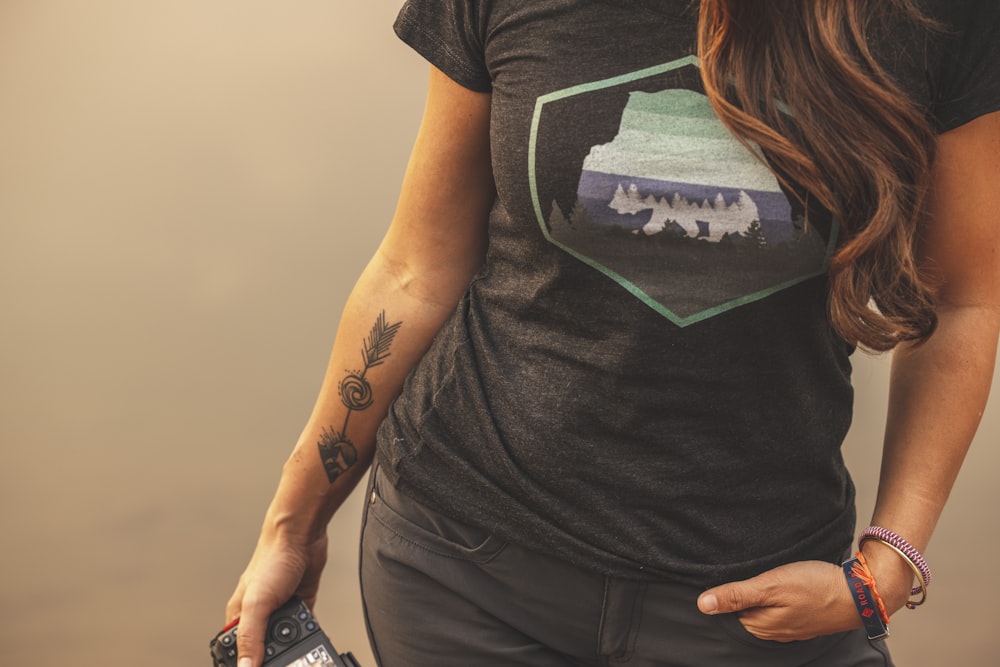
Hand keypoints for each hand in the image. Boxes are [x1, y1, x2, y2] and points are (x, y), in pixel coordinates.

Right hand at [225, 530, 328, 666]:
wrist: (302, 535)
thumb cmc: (272, 559)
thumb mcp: (256, 604)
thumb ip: (250, 637)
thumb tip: (246, 666)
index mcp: (239, 615)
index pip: (236, 650)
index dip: (245, 663)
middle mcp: (259, 613)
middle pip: (264, 647)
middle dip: (275, 654)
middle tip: (287, 659)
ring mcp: (281, 608)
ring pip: (287, 638)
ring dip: (295, 643)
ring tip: (301, 645)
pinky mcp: (300, 603)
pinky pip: (305, 627)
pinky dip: (310, 634)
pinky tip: (315, 640)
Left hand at [696, 560, 862, 641]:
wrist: (858, 593)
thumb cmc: (815, 587)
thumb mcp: (770, 586)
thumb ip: (737, 595)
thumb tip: (703, 605)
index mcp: (760, 625)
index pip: (730, 610)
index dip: (730, 591)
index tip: (736, 574)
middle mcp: (774, 632)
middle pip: (746, 611)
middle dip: (746, 593)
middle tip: (758, 574)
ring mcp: (790, 628)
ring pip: (764, 610)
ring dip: (764, 595)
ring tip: (772, 577)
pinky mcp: (804, 620)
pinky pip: (782, 610)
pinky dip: (780, 598)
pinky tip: (787, 586)